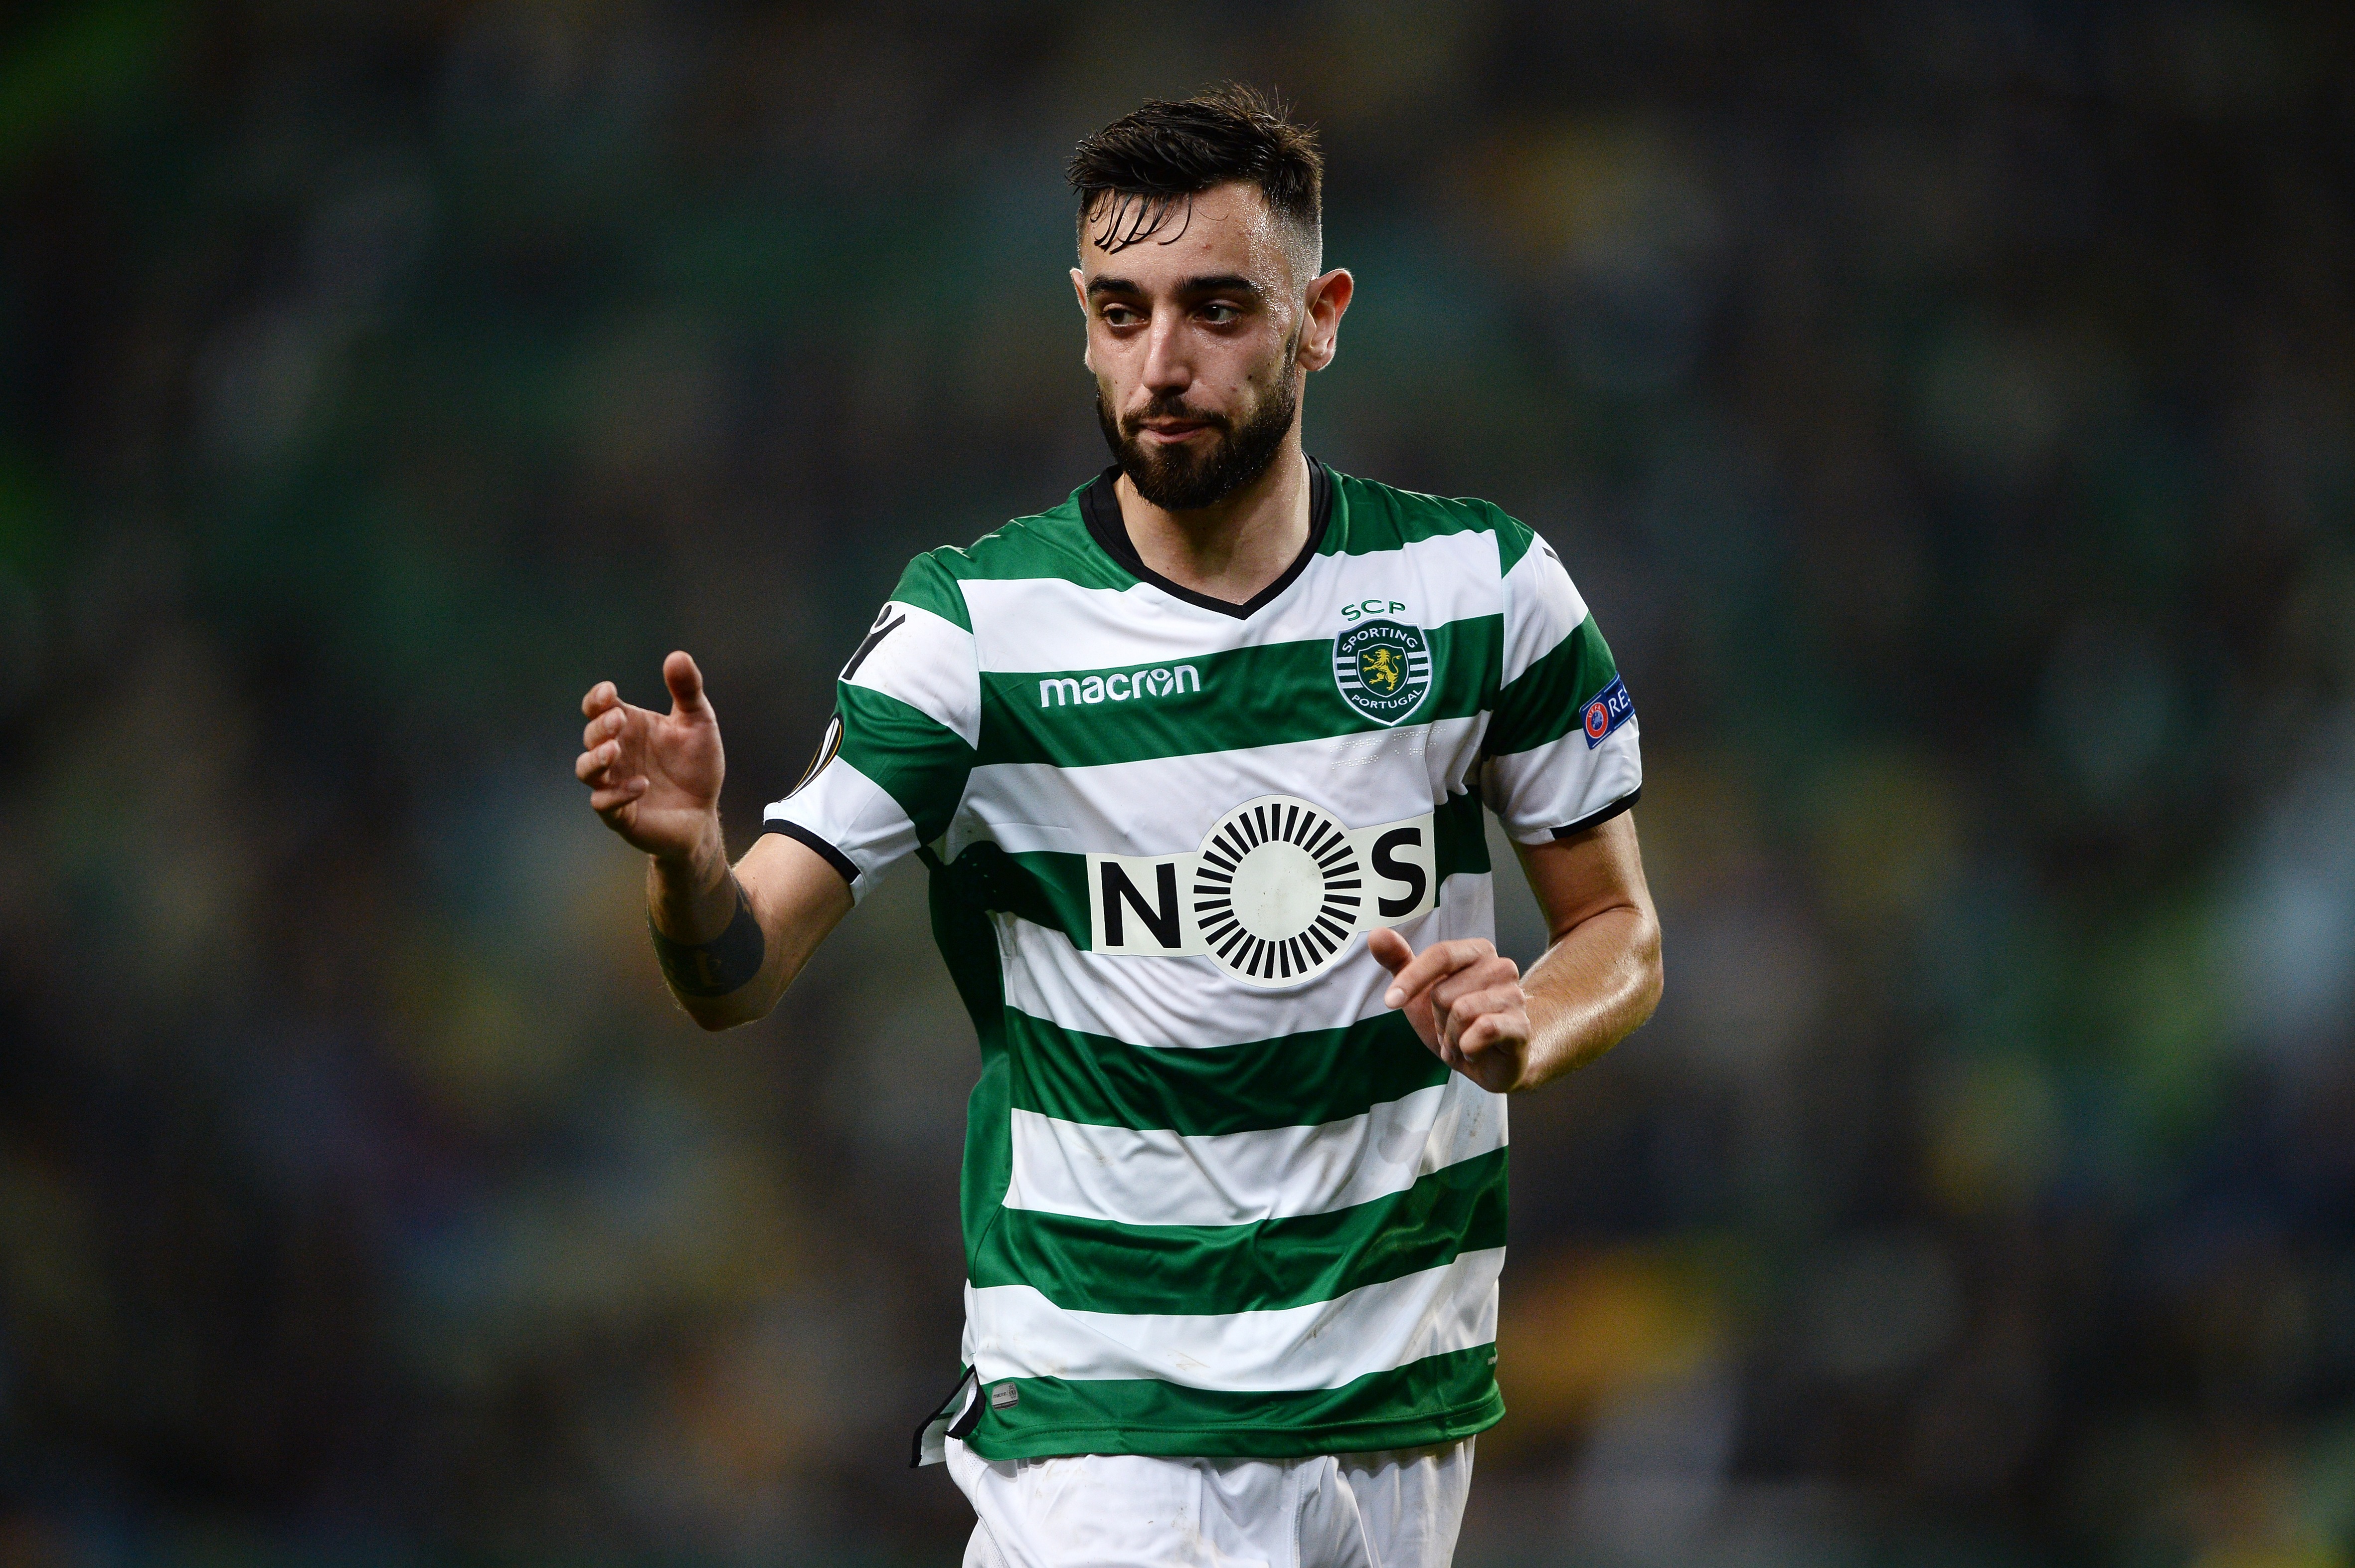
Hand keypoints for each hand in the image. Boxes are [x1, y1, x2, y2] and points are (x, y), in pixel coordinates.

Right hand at [576, 651, 724, 861]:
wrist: (705, 813)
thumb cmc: (697, 766)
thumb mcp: (699, 724)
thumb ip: (688, 691)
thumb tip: (677, 655)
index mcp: (629, 727)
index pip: (598, 708)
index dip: (597, 699)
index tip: (609, 692)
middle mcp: (616, 753)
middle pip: (590, 735)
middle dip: (600, 726)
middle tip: (619, 719)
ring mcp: (613, 783)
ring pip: (585, 770)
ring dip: (595, 759)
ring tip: (614, 750)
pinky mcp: (620, 814)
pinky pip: (604, 804)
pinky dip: (618, 794)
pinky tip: (642, 785)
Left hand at [1368, 929, 1532, 1093]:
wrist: (1489, 1062)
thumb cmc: (1454, 1022)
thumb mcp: (1420, 993)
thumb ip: (1399, 962)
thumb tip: (1376, 934)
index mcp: (1477, 952)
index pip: (1439, 954)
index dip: (1411, 979)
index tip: (1391, 1001)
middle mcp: (1500, 967)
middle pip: (1444, 991)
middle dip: (1437, 1019)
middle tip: (1449, 1029)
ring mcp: (1515, 996)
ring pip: (1461, 1012)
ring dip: (1450, 1038)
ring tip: (1460, 1042)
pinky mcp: (1520, 1025)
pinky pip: (1484, 1029)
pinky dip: (1467, 1048)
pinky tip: (1472, 1052)